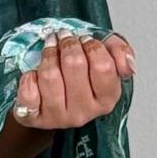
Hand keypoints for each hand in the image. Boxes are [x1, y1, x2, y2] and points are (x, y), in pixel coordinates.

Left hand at [11, 30, 134, 132]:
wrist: (48, 99)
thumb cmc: (78, 75)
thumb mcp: (104, 57)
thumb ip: (120, 52)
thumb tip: (128, 65)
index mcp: (106, 99)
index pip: (103, 66)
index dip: (92, 46)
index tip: (85, 40)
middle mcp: (84, 113)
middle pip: (75, 66)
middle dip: (68, 44)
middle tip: (65, 38)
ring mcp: (58, 118)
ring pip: (50, 76)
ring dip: (48, 55)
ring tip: (50, 48)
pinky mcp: (33, 118)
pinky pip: (28, 91)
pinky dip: (29, 76)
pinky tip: (34, 73)